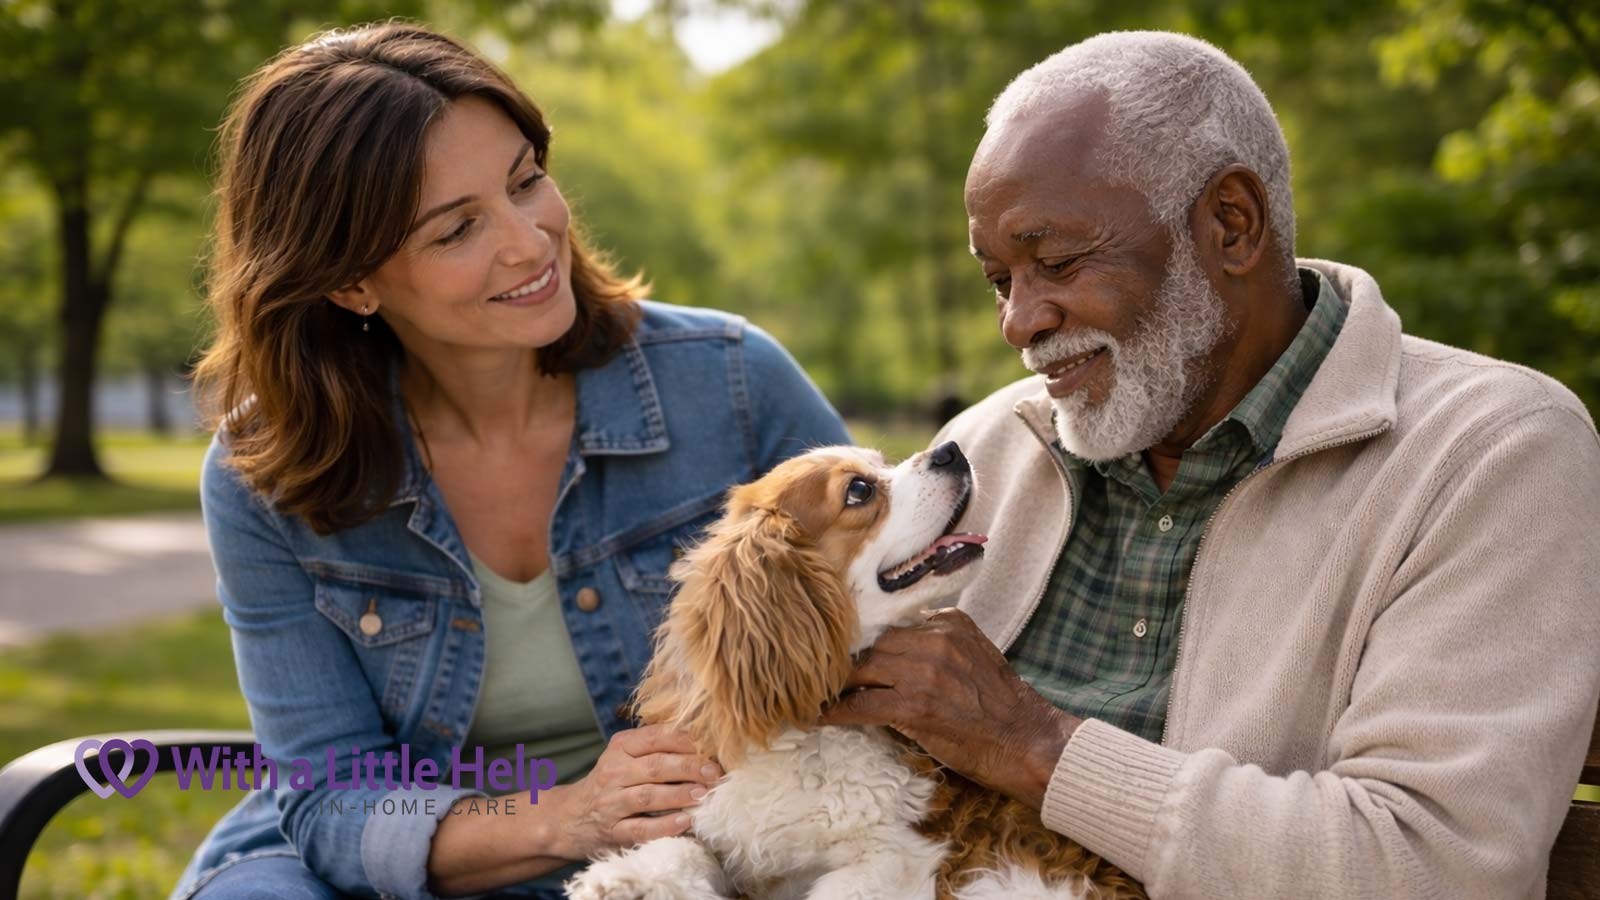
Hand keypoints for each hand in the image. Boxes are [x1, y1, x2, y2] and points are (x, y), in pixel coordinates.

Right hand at [541, 724, 723, 858]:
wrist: (570, 817)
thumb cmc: (612, 782)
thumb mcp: (626, 755)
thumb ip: (658, 746)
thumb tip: (707, 741)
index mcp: (620, 747)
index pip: (656, 737)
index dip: (686, 741)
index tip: (714, 747)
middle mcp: (613, 772)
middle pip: (655, 766)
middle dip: (689, 767)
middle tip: (716, 772)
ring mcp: (611, 803)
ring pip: (648, 796)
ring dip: (679, 795)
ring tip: (705, 794)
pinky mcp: (612, 832)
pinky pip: (640, 829)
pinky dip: (664, 826)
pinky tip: (685, 821)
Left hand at [820, 608, 1080, 808]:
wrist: (1027, 741)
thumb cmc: (1001, 704)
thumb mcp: (975, 652)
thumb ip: (939, 640)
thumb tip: (896, 642)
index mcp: (950, 623)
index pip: (892, 624)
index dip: (865, 640)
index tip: (842, 648)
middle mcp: (936, 640)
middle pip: (873, 644)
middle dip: (848, 660)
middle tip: (822, 673)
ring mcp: (924, 672)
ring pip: (863, 669)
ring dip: (837, 684)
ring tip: (813, 692)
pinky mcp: (915, 707)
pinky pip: (861, 704)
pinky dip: (836, 711)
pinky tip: (817, 717)